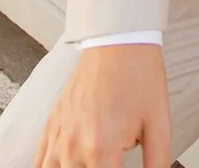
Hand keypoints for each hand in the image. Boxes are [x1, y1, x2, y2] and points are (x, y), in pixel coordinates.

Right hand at [37, 43, 168, 167]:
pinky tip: (65, 163)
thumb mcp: (159, 124)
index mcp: (100, 149)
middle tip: (111, 160)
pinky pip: (38, 161)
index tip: (123, 167)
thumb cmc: (139, 78)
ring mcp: (58, 136)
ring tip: (91, 162)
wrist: (119, 43)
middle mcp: (72, 146)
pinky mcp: (51, 125)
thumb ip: (157, 162)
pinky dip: (50, 166)